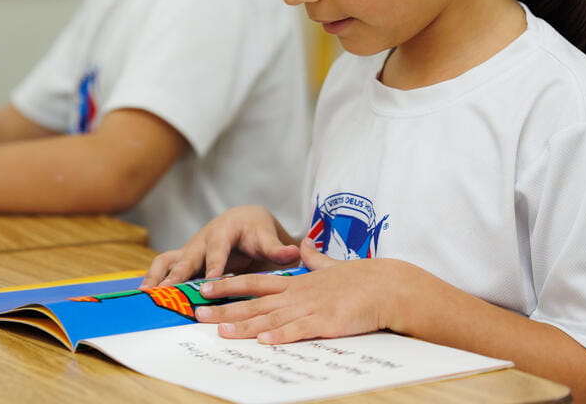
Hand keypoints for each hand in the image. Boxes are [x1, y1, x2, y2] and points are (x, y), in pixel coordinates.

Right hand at [142, 205, 299, 286]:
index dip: (214, 263)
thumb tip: (293, 252)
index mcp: (225, 230)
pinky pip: (166, 267)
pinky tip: (147, 297)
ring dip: (159, 277)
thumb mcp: (267, 235)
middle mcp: (203, 238)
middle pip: (189, 255)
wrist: (244, 221)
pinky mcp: (184, 259)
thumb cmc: (256, 230)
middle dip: (179, 273)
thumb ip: (277, 247)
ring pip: (170, 260)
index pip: (219, 247)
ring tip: (148, 296)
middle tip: (168, 292)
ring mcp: (191, 249)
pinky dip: (155, 279)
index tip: (211, 279)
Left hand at [193, 238, 398, 343]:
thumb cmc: (362, 280)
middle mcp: (299, 294)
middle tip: (198, 314)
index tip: (206, 288)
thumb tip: (304, 245)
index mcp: (298, 282)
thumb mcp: (331, 266)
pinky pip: (299, 330)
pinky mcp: (327, 323)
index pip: (256, 282)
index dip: (229, 285)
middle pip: (255, 302)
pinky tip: (264, 341)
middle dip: (224, 309)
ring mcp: (311, 308)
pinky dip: (281, 336)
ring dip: (244, 325)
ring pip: (271, 318)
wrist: (387, 286)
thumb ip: (314, 259)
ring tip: (221, 331)